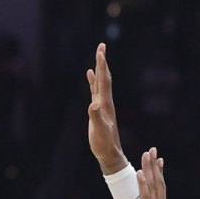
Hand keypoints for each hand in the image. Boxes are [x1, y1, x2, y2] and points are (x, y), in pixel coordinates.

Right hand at [86, 43, 128, 174]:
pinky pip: (95, 90)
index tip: (101, 50)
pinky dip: (92, 81)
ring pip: (100, 82)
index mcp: (105, 103)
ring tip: (98, 55)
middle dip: (102, 61)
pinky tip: (90, 74)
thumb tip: (93, 105)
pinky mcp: (97, 109)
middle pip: (104, 77)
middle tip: (102, 46)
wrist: (109, 153)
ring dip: (99, 68)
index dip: (102, 65)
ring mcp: (101, 105)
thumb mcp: (98, 131)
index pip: (104, 80)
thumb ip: (95, 117)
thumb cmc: (104, 144)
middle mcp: (105, 101)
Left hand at [135, 147, 174, 198]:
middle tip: (153, 149)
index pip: (161, 188)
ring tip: (146, 154)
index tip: (159, 160)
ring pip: (152, 185)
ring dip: (149, 169)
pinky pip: (145, 196)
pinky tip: (139, 172)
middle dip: (155, 165)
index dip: (160, 173)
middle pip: (158, 182)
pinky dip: (142, 183)